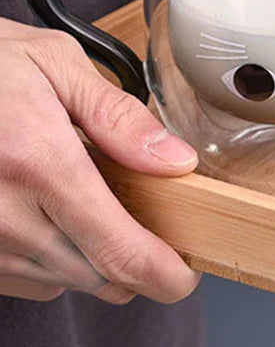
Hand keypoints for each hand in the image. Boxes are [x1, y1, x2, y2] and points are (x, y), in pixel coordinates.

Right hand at [0, 18, 200, 303]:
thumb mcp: (57, 65)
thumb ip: (119, 117)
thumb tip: (175, 160)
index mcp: (38, 162)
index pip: (117, 250)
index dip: (162, 274)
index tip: (184, 275)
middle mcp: (5, 215)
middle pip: (97, 275)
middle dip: (132, 255)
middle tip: (142, 212)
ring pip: (63, 282)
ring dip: (91, 254)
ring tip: (87, 198)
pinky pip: (27, 279)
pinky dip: (54, 256)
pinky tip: (52, 211)